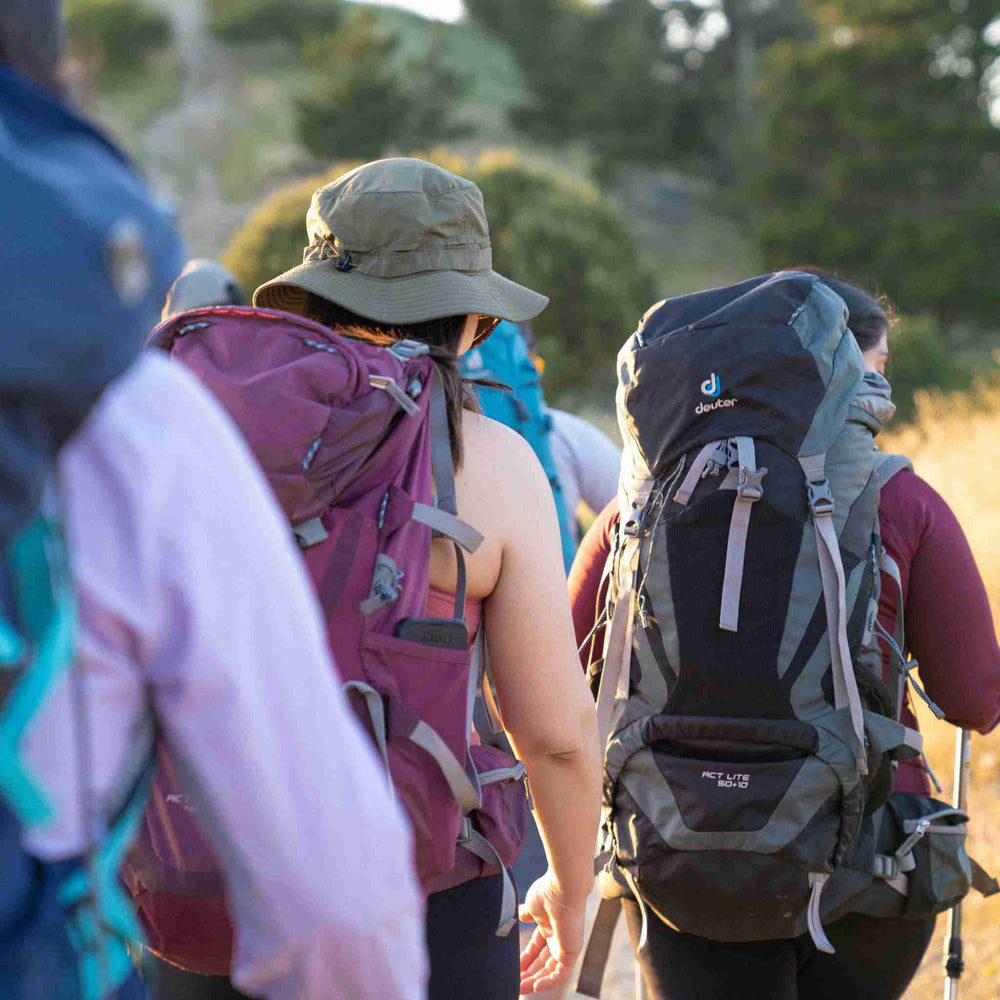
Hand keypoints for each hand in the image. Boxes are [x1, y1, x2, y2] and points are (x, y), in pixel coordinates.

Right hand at [518, 869, 586, 993]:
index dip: (525, 959)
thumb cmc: (547, 893)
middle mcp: (558, 937)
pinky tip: (536, 985)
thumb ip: (527, 914)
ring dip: (536, 980)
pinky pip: (561, 973)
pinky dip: (549, 981)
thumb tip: (520, 916)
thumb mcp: (532, 906)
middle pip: (542, 962)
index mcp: (549, 926)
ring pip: (550, 970)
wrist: (562, 888)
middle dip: (529, 973)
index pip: (536, 948)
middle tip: (515, 983)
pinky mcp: (572, 952)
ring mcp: (565, 945)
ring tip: (521, 988)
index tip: (513, 967)